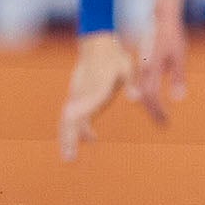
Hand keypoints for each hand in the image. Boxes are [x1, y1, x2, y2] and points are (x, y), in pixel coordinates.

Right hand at [58, 32, 137, 158]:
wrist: (98, 45)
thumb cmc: (115, 58)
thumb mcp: (127, 68)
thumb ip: (131, 83)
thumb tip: (137, 98)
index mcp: (95, 88)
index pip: (84, 106)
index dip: (80, 121)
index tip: (77, 135)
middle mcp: (82, 94)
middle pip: (69, 119)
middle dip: (68, 139)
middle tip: (69, 159)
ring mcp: (77, 96)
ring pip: (68, 121)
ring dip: (68, 139)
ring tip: (70, 159)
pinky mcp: (78, 97)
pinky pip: (74, 117)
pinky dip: (78, 129)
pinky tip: (91, 140)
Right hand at [136, 0, 186, 121]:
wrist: (161, 19)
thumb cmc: (172, 37)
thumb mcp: (179, 56)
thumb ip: (178, 77)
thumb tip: (178, 98)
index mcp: (151, 68)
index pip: (151, 96)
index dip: (157, 111)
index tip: (165, 121)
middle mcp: (142, 69)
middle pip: (144, 96)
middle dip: (153, 111)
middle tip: (162, 123)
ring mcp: (140, 66)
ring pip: (141, 91)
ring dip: (149, 105)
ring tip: (159, 115)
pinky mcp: (141, 64)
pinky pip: (140, 84)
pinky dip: (146, 95)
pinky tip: (153, 100)